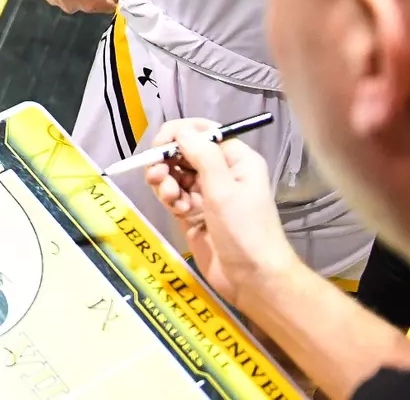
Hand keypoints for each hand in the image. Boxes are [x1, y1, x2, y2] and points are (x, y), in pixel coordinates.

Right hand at [144, 121, 299, 307]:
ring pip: (173, 174)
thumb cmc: (245, 230)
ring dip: (166, 183)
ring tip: (171, 199)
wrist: (253, 279)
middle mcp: (220, 172)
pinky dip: (170, 200)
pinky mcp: (193, 213)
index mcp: (235, 159)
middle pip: (183, 152)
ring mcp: (205, 193)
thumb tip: (179, 130)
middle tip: (157, 175)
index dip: (178, 134)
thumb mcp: (223, 189)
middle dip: (167, 161)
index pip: (202, 132)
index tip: (159, 146)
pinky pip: (173, 195)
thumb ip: (201, 155)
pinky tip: (178, 212)